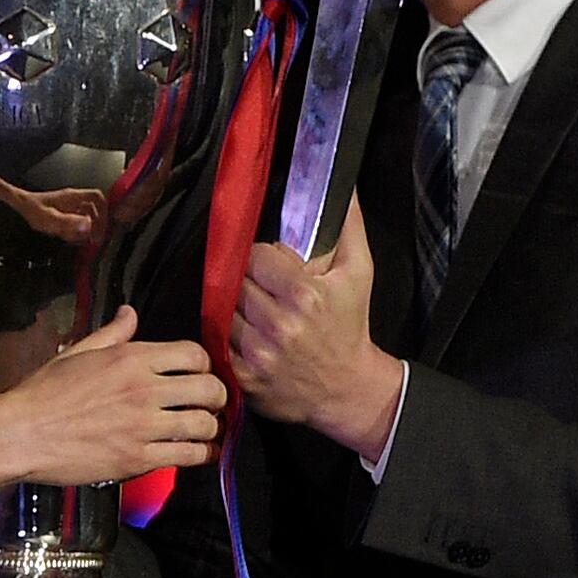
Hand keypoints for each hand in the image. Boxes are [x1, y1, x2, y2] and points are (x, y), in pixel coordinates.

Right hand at [0, 305, 224, 483]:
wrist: (22, 433)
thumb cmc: (44, 393)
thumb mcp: (78, 351)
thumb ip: (112, 333)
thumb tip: (130, 313)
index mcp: (131, 358)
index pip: (194, 354)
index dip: (204, 365)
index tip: (198, 376)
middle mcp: (143, 389)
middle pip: (209, 389)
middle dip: (216, 397)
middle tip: (210, 404)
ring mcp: (142, 426)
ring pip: (204, 424)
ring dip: (211, 428)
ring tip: (206, 430)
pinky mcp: (137, 459)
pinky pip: (187, 455)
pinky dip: (201, 455)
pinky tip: (200, 453)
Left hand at [9, 184, 110, 246]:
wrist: (18, 204)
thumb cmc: (31, 209)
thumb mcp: (49, 219)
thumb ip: (68, 223)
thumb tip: (88, 226)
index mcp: (72, 197)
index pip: (97, 198)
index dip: (104, 211)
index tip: (102, 226)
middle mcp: (72, 200)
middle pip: (95, 209)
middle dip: (97, 224)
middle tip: (94, 239)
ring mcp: (68, 205)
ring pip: (86, 215)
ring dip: (86, 229)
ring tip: (82, 240)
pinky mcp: (62, 212)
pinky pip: (76, 220)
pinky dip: (76, 230)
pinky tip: (70, 238)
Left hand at [231, 198, 403, 455]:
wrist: (348, 388)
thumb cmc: (351, 327)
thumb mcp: (359, 273)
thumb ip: (348, 227)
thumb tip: (343, 189)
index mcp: (304, 294)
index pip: (254, 255)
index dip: (263, 259)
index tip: (274, 268)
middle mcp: (279, 324)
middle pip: (237, 282)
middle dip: (249, 282)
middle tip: (266, 290)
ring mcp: (259, 352)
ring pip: (224, 310)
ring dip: (237, 308)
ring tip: (258, 313)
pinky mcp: (244, 376)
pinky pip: (218, 340)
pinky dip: (229, 335)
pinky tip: (249, 334)